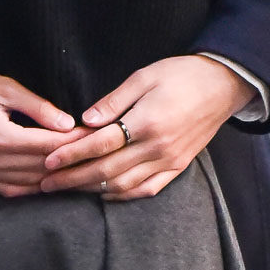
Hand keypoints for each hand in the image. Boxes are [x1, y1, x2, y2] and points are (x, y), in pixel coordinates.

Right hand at [0, 57, 81, 198]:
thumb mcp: (5, 87)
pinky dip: (29, 187)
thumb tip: (69, 124)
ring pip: (26, 184)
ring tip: (75, 169)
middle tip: (92, 155)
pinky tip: (44, 180)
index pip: (47, 147)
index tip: (94, 138)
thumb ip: (38, 108)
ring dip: (52, 178)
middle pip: (40, 168)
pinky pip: (7, 190)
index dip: (74, 143)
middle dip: (69, 162)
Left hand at [40, 56, 250, 200]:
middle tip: (47, 183)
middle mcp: (158, 147)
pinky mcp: (179, 167)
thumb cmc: (182, 74)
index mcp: (148, 122)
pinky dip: (123, 195)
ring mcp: (170, 161)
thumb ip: (114, 100)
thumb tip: (85, 120)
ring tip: (68, 189)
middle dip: (74, 179)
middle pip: (108, 171)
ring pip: (124, 185)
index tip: (49, 161)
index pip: (101, 145)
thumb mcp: (145, 76)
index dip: (72, 154)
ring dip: (93, 190)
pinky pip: (147, 189)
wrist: (222, 85)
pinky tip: (105, 193)